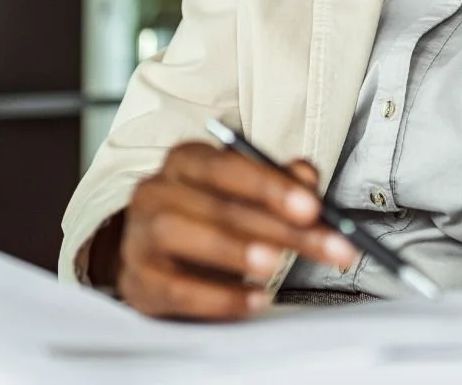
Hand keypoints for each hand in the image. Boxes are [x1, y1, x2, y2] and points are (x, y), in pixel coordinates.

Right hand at [107, 141, 357, 318]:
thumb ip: (282, 182)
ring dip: (233, 251)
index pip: (225, 166)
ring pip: (180, 236)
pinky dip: (217, 298)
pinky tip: (254, 300)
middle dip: (276, 227)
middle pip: (216, 206)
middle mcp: (155, 191)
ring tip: (275, 266)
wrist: (162, 260)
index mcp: (186, 161)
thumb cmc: (212, 220)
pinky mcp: (138, 281)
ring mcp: (139, 237)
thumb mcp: (248, 196)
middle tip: (323, 244)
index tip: (312, 207)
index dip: (270, 186)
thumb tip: (307, 178)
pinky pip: (174, 289)